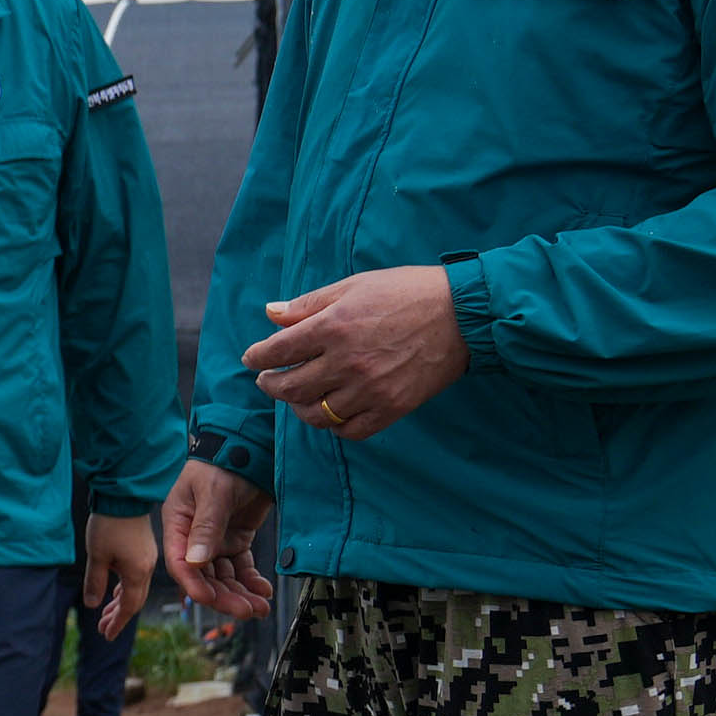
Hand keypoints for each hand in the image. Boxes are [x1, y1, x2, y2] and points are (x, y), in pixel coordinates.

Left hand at [73, 510, 160, 636]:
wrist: (123, 495)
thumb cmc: (109, 524)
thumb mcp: (97, 556)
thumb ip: (95, 582)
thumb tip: (93, 605)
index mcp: (137, 572)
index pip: (128, 606)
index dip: (117, 623)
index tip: (107, 635)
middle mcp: (147, 568)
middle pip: (134, 600)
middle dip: (118, 616)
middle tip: (103, 630)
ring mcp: (146, 558)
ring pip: (135, 589)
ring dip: (120, 603)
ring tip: (106, 615)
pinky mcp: (143, 549)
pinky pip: (136, 576)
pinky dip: (125, 588)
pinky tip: (115, 592)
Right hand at [161, 458, 276, 624]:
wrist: (249, 447)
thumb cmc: (223, 463)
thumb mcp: (213, 493)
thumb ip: (206, 527)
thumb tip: (196, 561)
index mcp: (178, 525)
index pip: (181, 563)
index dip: (194, 585)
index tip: (210, 600)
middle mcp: (193, 537)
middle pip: (205, 576)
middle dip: (225, 596)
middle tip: (246, 610)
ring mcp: (215, 540)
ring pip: (224, 576)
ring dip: (240, 593)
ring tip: (260, 606)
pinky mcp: (235, 539)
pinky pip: (242, 566)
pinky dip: (251, 579)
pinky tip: (263, 589)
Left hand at [241, 265, 463, 439]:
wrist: (462, 314)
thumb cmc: (407, 292)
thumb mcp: (354, 286)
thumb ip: (309, 304)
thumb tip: (271, 313)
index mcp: (333, 327)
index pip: (278, 351)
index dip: (257, 356)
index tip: (252, 358)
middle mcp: (347, 362)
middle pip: (290, 388)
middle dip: (271, 385)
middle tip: (269, 380)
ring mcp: (369, 390)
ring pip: (316, 414)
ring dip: (300, 408)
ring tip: (299, 397)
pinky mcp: (392, 408)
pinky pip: (350, 430)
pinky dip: (335, 425)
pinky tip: (332, 412)